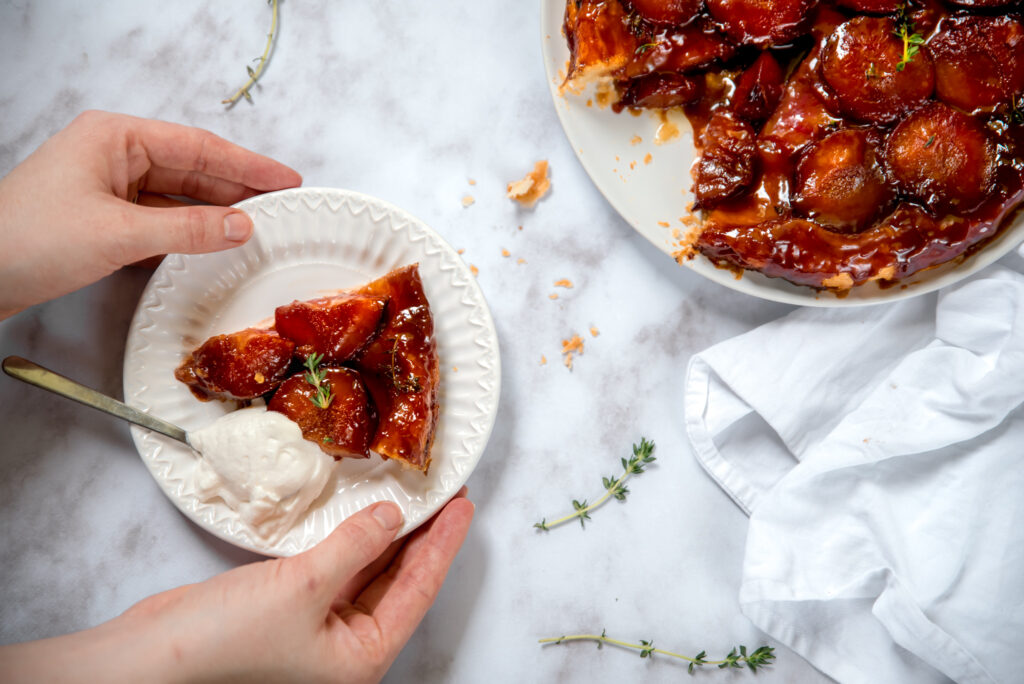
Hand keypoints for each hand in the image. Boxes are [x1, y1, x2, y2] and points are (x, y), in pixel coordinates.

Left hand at [0, 110, 301, 318]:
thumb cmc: (28, 240)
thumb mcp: (119, 233)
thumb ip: (188, 228)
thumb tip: (242, 225)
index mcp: (115, 137)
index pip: (199, 146)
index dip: (249, 165)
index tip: (287, 180)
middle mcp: (113, 155)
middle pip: (192, 169)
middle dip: (238, 188)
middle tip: (283, 205)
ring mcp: (107, 187)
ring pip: (177, 196)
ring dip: (215, 212)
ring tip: (259, 226)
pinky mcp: (102, 219)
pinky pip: (160, 219)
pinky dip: (189, 231)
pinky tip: (214, 243)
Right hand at [0, 493, 473, 682]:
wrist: (150, 657)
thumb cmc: (225, 643)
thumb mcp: (305, 587)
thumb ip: (356, 546)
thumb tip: (394, 516)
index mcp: (362, 658)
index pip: (420, 591)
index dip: (444, 544)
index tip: (463, 506)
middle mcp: (346, 648)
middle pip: (400, 582)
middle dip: (422, 537)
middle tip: (443, 492)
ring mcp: (319, 630)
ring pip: (369, 573)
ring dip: (388, 535)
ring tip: (413, 494)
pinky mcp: (291, 609)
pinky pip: (337, 568)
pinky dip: (352, 539)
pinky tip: (364, 512)